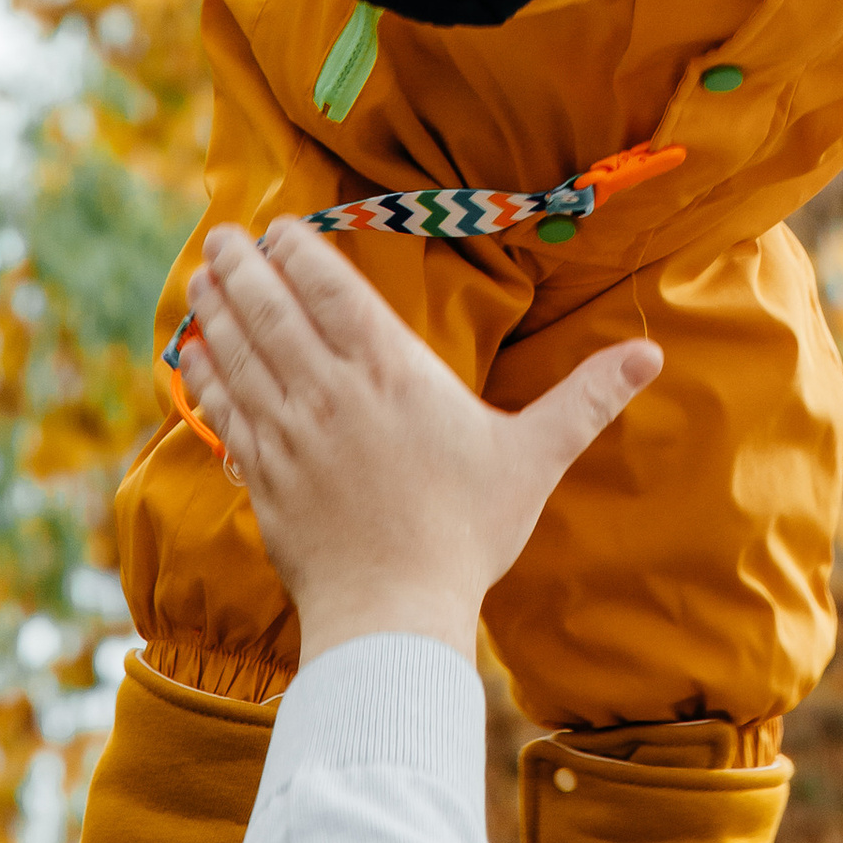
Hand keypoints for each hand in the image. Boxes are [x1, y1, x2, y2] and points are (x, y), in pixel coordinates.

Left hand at [177, 220, 657, 665]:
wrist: (392, 614)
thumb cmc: (466, 533)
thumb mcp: (534, 457)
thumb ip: (586, 399)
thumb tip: (650, 356)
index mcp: (391, 372)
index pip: (331, 290)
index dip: (298, 251)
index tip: (277, 227)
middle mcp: (330, 390)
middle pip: (272, 309)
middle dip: (242, 266)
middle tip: (223, 236)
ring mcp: (288, 432)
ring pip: (239, 352)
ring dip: (216, 308)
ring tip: (201, 275)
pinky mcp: (262, 475)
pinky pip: (223, 410)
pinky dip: (204, 375)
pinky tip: (193, 354)